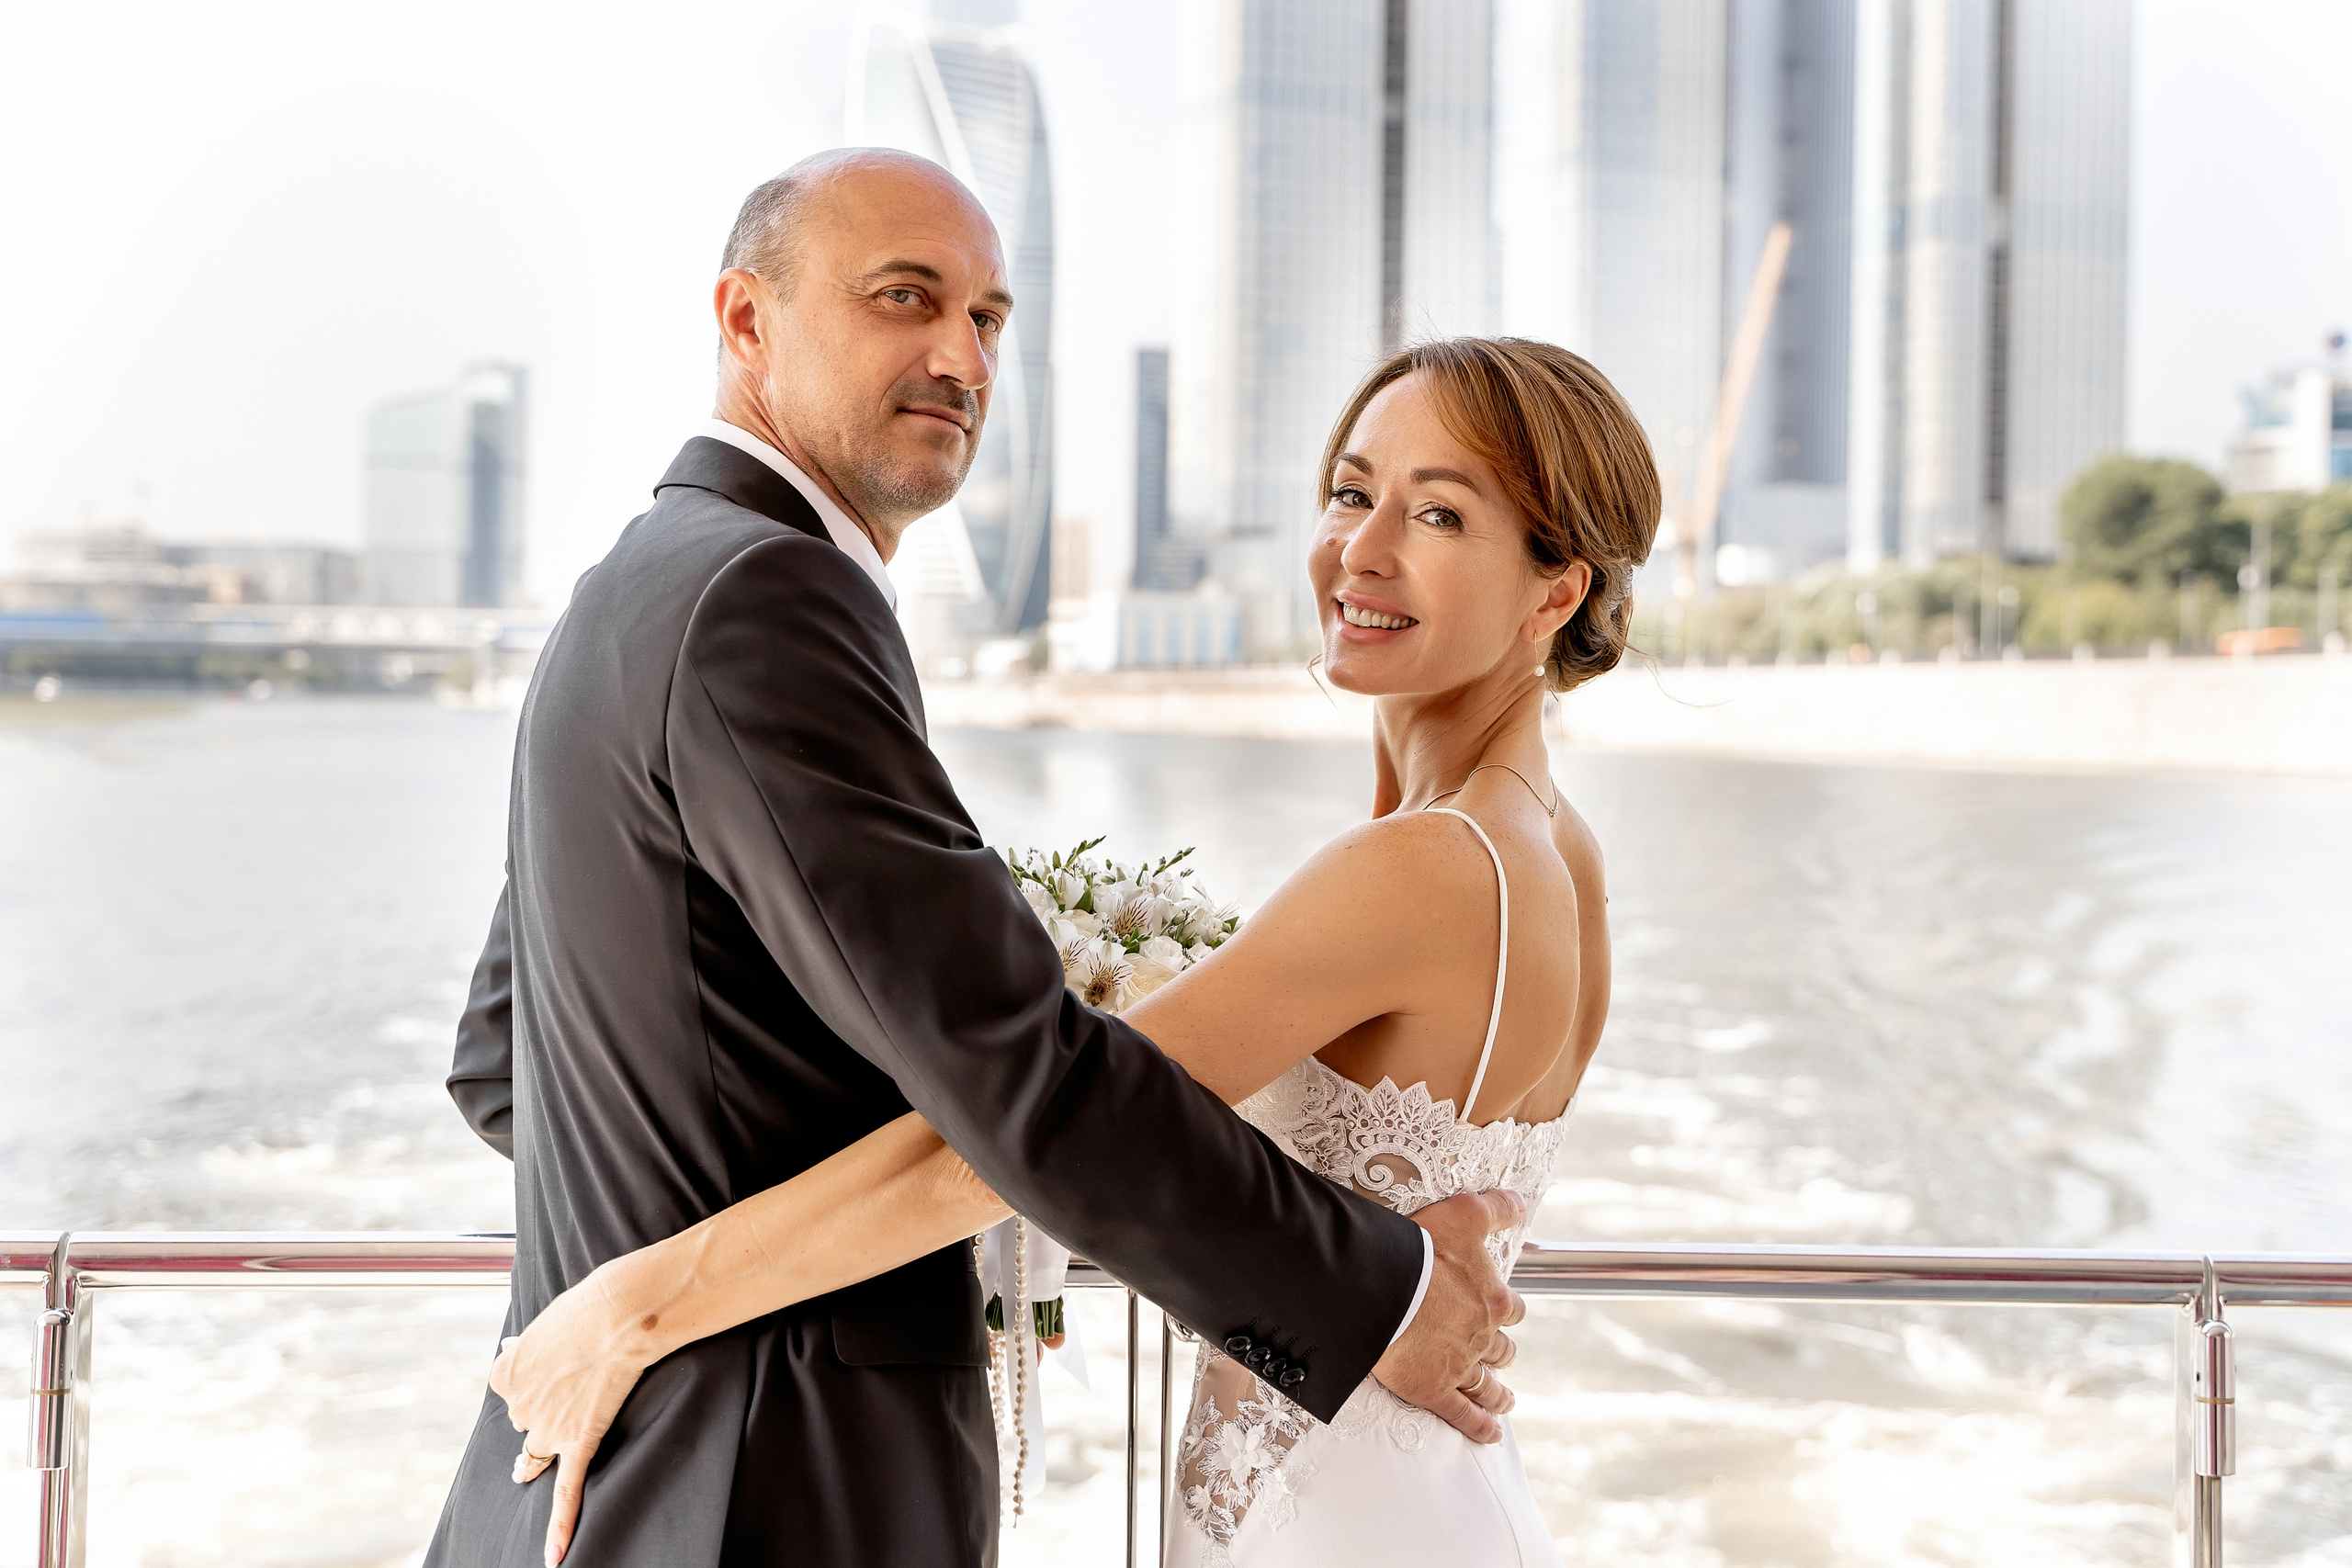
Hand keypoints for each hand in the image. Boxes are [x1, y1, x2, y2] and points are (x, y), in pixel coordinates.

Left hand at [489, 1264, 656, 1565]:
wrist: (622, 1314)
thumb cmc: (589, 1307)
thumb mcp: (545, 1320)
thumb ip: (527, 1346)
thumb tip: (509, 1349)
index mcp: (505, 1373)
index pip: (510, 1387)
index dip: (534, 1378)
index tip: (554, 1363)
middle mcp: (519, 1406)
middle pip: (526, 1418)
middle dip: (544, 1406)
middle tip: (573, 1381)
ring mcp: (548, 1428)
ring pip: (536, 1451)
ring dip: (541, 1451)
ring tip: (533, 1461)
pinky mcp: (578, 1442)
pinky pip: (566, 1491)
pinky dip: (560, 1526)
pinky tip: (554, 1555)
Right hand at [1369, 1189, 1527, 1443]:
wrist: (1380, 1286)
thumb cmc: (1420, 1247)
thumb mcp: (1465, 1213)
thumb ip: (1497, 1208)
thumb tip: (1522, 1201)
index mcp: (1493, 1300)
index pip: (1513, 1309)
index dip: (1509, 1310)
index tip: (1506, 1312)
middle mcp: (1482, 1336)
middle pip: (1501, 1350)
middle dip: (1502, 1353)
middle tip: (1501, 1357)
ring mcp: (1460, 1367)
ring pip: (1487, 1386)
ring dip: (1499, 1394)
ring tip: (1504, 1401)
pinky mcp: (1433, 1390)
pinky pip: (1463, 1416)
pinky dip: (1480, 1427)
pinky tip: (1492, 1436)